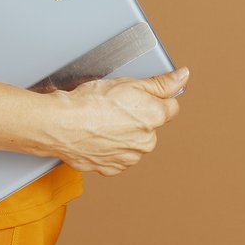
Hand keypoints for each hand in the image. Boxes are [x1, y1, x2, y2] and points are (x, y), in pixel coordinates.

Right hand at [48, 67, 188, 175]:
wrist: (61, 123)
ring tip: (102, 122)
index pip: (170, 107)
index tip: (138, 97)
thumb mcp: (128, 82)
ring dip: (122, 135)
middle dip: (137, 118)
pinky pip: (117, 157)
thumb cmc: (90, 102)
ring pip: (133, 143)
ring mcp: (129, 157)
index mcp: (155, 117)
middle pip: (150, 126)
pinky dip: (109, 148)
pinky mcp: (112, 168)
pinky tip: (96, 135)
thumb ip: (160, 83)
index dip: (154, 98)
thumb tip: (183, 76)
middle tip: (114, 108)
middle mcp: (147, 141)